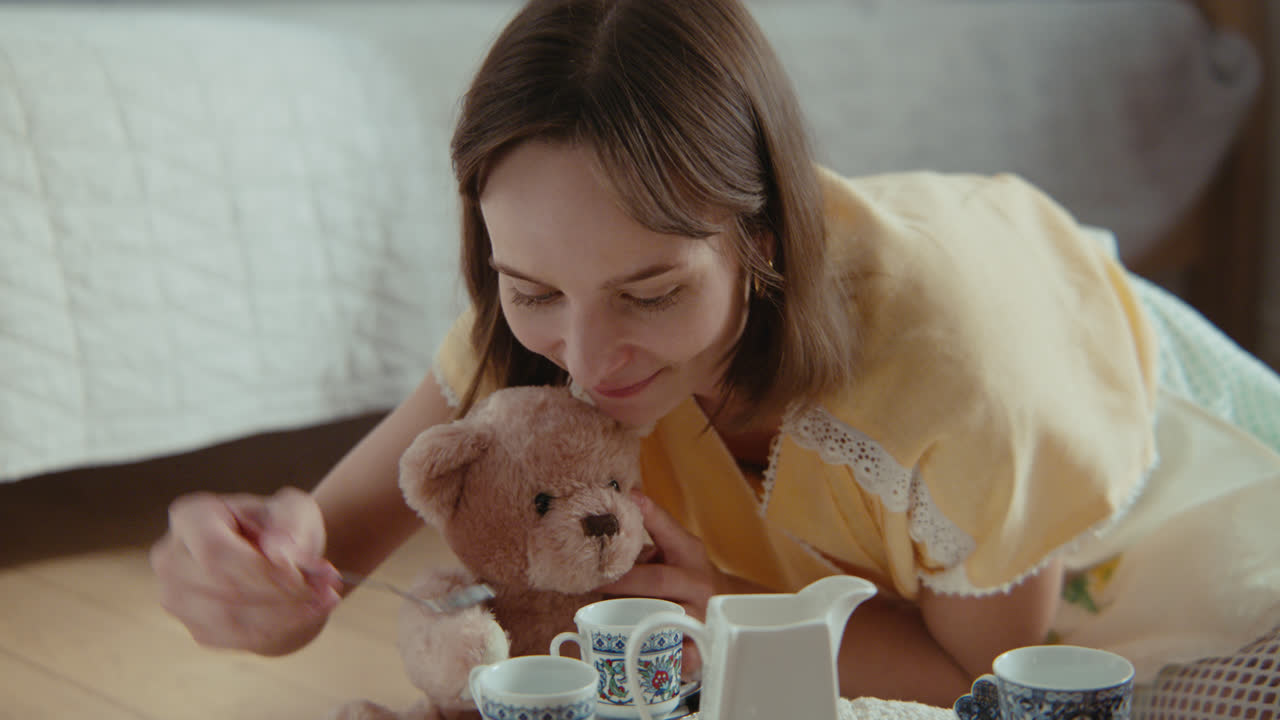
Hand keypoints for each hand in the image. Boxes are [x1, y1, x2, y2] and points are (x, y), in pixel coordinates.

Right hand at [149, 487, 343, 654]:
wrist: (280, 561)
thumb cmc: (283, 528)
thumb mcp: (295, 511)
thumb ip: (290, 525)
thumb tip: (278, 551)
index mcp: (190, 517)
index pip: (215, 551)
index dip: (258, 569)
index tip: (301, 575)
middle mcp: (171, 558)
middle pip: (223, 587)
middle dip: (281, 593)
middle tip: (327, 587)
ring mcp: (178, 598)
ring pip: (230, 617)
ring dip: (285, 614)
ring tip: (325, 598)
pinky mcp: (198, 628)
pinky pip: (237, 637)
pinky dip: (279, 629)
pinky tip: (308, 614)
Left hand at [600, 491, 760, 678]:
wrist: (720, 605)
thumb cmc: (683, 574)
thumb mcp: (672, 548)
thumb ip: (646, 533)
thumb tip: (615, 513)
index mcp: (689, 553)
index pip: (668, 530)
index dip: (649, 516)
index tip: (629, 499)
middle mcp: (698, 582)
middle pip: (657, 580)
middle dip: (623, 581)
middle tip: (594, 580)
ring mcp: (700, 614)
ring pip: (662, 616)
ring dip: (631, 616)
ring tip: (603, 614)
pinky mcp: (699, 643)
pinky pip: (682, 652)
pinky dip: (664, 653)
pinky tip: (644, 651)